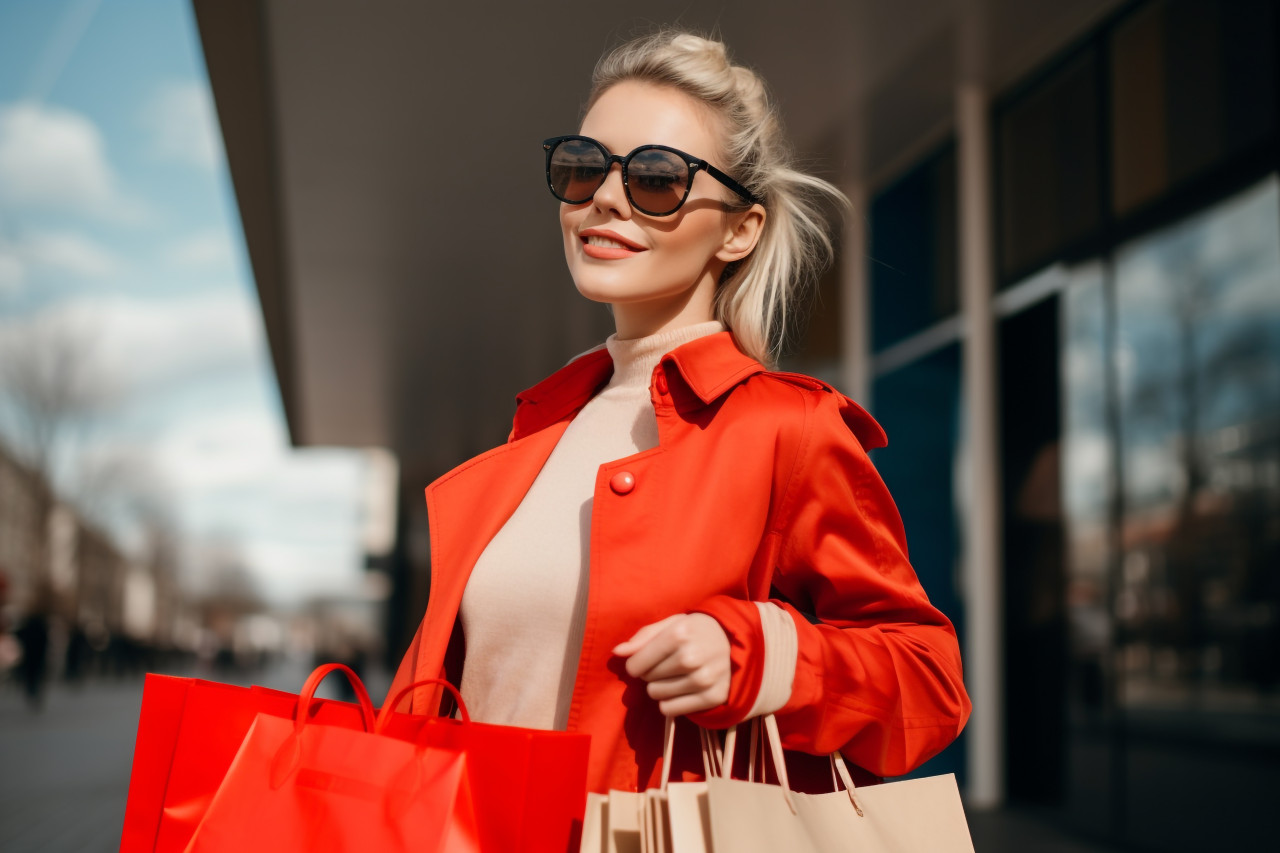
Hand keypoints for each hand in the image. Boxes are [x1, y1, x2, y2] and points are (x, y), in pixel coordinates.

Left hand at [612, 613, 730, 716]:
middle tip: (667, 665)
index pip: (637, 663)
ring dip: (660, 688)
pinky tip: (681, 690)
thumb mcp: (672, 623)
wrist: (736, 642)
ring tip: (674, 676)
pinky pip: (671, 710)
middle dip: (651, 674)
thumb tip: (617, 652)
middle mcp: (691, 657)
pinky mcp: (712, 697)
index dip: (635, 664)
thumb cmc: (697, 631)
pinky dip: (671, 702)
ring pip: (657, 695)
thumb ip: (643, 636)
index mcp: (679, 634)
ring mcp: (703, 679)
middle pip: (647, 679)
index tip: (644, 660)